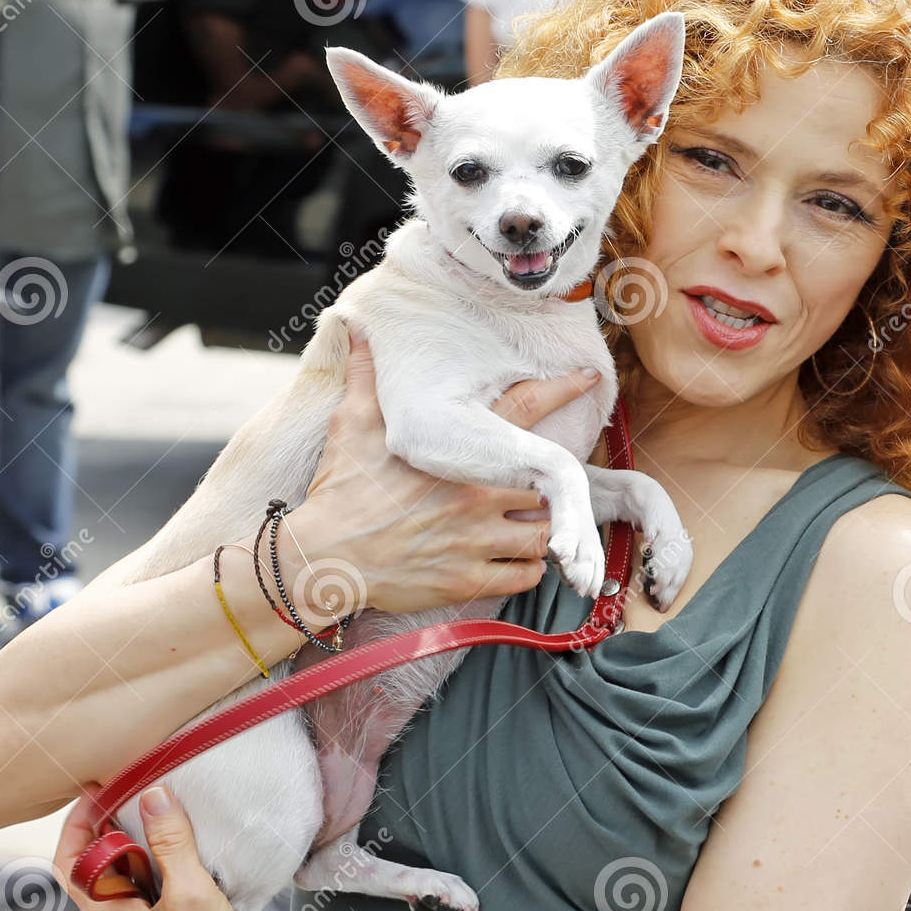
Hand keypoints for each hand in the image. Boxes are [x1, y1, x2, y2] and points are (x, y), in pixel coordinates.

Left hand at [54, 783, 259, 910]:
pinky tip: (180, 867)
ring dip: (136, 853)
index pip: (69, 861)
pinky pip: (139, 904)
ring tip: (162, 826)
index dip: (78, 821)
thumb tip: (153, 795)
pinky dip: (152, 876)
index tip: (98, 789)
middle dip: (112, 831)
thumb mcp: (192, 892)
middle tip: (137, 798)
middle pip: (94, 871)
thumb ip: (172, 842)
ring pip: (119, 887)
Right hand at [284, 328, 603, 613]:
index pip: (525, 408)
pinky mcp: (469, 580)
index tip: (587, 378)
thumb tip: (359, 329)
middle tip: (533, 491)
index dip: (561, 388)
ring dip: (542, 532)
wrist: (323, 557)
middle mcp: (477, 494)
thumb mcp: (350, 424)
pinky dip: (527, 570)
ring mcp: (476, 540)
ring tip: (526, 528)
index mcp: (458, 451)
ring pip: (542, 535)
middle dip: (543, 488)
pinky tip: (514, 562)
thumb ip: (365, 378)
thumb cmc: (339, 491)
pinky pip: (524, 577)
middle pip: (545, 486)